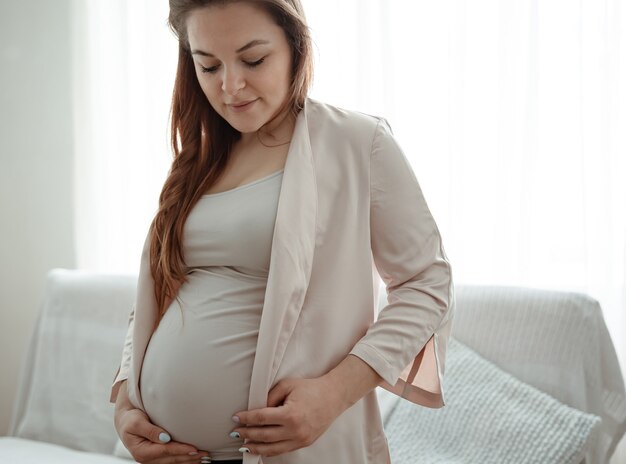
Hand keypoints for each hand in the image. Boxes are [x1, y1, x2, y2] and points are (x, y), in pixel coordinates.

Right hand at [114, 381, 210, 463]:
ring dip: (188, 460)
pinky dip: (183, 460)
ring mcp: (152, 460)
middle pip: (171, 459)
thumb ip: (150, 430)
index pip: (165, 451)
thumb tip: (165, 438)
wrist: (125, 422)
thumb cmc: (131, 420)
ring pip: (173, 462)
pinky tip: (193, 458)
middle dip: (188, 457)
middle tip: (204, 453)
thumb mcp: (136, 422)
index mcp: (141, 452)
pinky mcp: (156, 457)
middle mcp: (146, 459)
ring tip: (203, 457)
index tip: (194, 449)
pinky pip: (172, 461)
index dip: (180, 450)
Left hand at [230, 376, 344, 456]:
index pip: (261, 418)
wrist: (334, 396)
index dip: (246, 418)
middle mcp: (295, 430)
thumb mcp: (287, 386)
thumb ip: (270, 397)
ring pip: (272, 449)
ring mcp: (300, 439)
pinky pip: (282, 450)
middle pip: (263, 436)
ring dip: (255, 447)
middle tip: (235, 432)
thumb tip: (255, 409)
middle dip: (246, 434)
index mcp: (291, 414)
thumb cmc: (311, 388)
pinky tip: (260, 447)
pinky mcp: (304, 443)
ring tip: (244, 444)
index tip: (236, 418)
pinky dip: (269, 450)